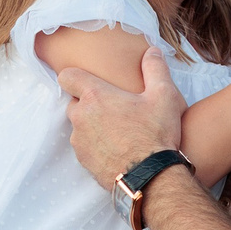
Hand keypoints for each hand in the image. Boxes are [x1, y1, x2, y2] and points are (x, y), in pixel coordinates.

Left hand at [61, 47, 186, 191]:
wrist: (150, 178)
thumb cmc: (155, 135)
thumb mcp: (164, 96)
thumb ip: (155, 69)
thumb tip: (152, 51)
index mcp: (95, 96)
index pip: (67, 77)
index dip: (74, 76)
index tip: (86, 79)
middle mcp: (81, 117)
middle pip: (74, 102)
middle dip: (89, 103)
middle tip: (113, 108)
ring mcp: (79, 141)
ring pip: (79, 126)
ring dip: (92, 126)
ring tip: (117, 131)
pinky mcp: (83, 161)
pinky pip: (84, 147)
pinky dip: (96, 145)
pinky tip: (116, 149)